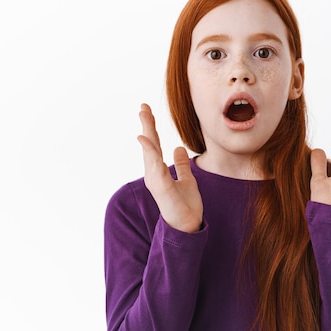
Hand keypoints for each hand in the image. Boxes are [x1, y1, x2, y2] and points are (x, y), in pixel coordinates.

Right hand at [137, 104, 202, 232]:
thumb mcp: (188, 180)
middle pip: (150, 144)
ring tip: (144, 114)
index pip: (155, 144)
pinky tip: (144, 138)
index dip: (151, 127)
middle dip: (147, 124)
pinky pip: (154, 164)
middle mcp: (154, 173)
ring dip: (147, 132)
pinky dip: (149, 150)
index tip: (147, 110)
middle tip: (143, 106)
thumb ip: (183, 165)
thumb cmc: (186, 205)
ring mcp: (155, 179)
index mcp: (160, 170)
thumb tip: (179, 148)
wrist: (188, 225)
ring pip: (150, 151)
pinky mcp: (160, 185)